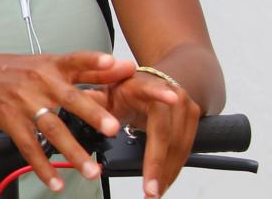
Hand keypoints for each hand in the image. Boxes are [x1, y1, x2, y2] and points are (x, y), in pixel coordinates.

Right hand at [0, 51, 135, 193]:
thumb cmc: (11, 70)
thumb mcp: (47, 63)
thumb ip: (87, 69)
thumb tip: (120, 67)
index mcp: (51, 65)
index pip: (76, 60)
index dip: (95, 61)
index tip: (115, 64)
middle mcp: (40, 83)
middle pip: (69, 98)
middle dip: (92, 113)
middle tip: (112, 127)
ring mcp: (24, 103)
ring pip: (52, 129)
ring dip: (73, 152)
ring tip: (91, 170)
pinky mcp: (11, 121)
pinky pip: (29, 147)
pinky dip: (43, 167)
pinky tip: (55, 181)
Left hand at [104, 71, 200, 197]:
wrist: (152, 83)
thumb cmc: (127, 90)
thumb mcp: (106, 91)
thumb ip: (93, 101)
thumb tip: (77, 107)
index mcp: (144, 85)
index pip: (153, 90)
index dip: (162, 93)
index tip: (172, 98)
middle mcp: (170, 93)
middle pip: (167, 131)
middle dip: (158, 163)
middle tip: (150, 189)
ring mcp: (185, 106)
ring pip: (179, 145)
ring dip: (167, 172)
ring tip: (154, 192)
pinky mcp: (194, 118)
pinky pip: (185, 149)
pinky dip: (173, 168)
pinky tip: (164, 181)